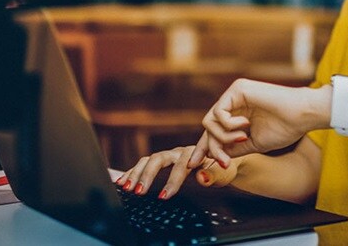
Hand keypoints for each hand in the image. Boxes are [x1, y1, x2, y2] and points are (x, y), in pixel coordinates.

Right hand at [115, 146, 239, 199]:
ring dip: (136, 173)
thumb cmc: (224, 166)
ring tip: (127, 187)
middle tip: (139, 191)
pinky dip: (132, 172)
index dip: (172, 181)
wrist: (224, 157)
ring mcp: (169, 155)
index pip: (181, 165)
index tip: (164, 196)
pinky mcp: (162, 160)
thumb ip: (215, 174)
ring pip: (148, 160)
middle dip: (147, 175)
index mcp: (195, 153)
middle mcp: (179, 151)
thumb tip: (202, 178)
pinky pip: (144, 164)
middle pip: (159, 159)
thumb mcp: (225, 171)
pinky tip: (121, 181)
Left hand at [188, 79, 330, 169]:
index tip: (194, 164)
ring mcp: (235, 94)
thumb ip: (233, 147)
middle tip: (224, 161)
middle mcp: (234, 103)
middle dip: (211, 147)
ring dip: (223, 137)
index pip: (214, 131)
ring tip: (242, 139)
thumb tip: (213, 154)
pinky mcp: (237, 89)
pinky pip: (218, 113)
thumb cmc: (285, 128)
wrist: (303, 116)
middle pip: (208, 127)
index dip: (204, 147)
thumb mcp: (253, 143)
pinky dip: (228, 125)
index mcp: (239, 115)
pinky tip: (245, 126)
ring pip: (209, 121)